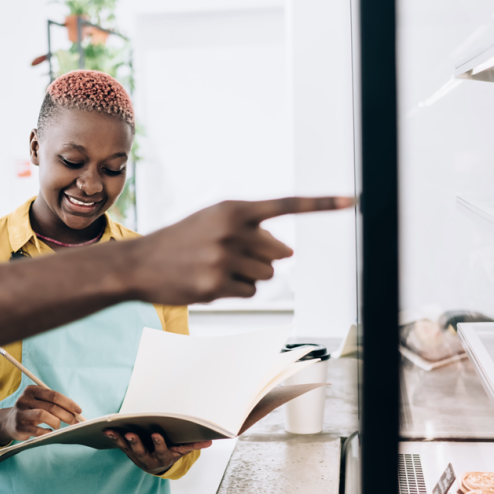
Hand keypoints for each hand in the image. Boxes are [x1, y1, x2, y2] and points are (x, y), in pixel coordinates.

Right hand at [0, 385, 82, 445]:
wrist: (9, 422)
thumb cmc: (31, 411)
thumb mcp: (39, 402)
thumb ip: (55, 404)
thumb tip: (76, 412)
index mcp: (32, 390)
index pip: (54, 395)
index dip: (68, 403)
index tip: (78, 411)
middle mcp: (24, 399)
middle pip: (50, 406)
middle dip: (66, 415)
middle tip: (74, 422)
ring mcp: (20, 413)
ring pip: (43, 415)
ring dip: (56, 422)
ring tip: (59, 426)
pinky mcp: (19, 426)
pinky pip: (37, 430)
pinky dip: (47, 432)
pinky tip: (50, 432)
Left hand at [104, 430, 211, 474]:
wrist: (157, 466)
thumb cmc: (171, 452)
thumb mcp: (181, 450)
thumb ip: (193, 445)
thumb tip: (210, 441)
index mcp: (164, 457)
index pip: (162, 450)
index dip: (159, 443)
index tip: (155, 433)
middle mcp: (149, 458)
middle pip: (142, 451)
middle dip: (136, 443)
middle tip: (131, 434)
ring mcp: (137, 456)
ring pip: (128, 449)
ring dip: (121, 440)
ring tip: (113, 430)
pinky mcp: (129, 452)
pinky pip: (120, 445)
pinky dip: (113, 438)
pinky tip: (106, 430)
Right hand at [124, 196, 353, 304]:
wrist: (139, 263)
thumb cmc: (182, 240)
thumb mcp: (215, 222)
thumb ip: (253, 231)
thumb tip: (289, 253)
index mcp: (234, 208)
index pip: (286, 205)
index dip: (322, 204)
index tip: (354, 200)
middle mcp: (233, 230)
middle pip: (279, 255)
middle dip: (262, 260)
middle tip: (230, 257)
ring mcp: (225, 258)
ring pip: (267, 277)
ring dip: (249, 278)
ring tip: (216, 270)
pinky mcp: (217, 284)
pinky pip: (250, 294)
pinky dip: (236, 292)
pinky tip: (210, 283)